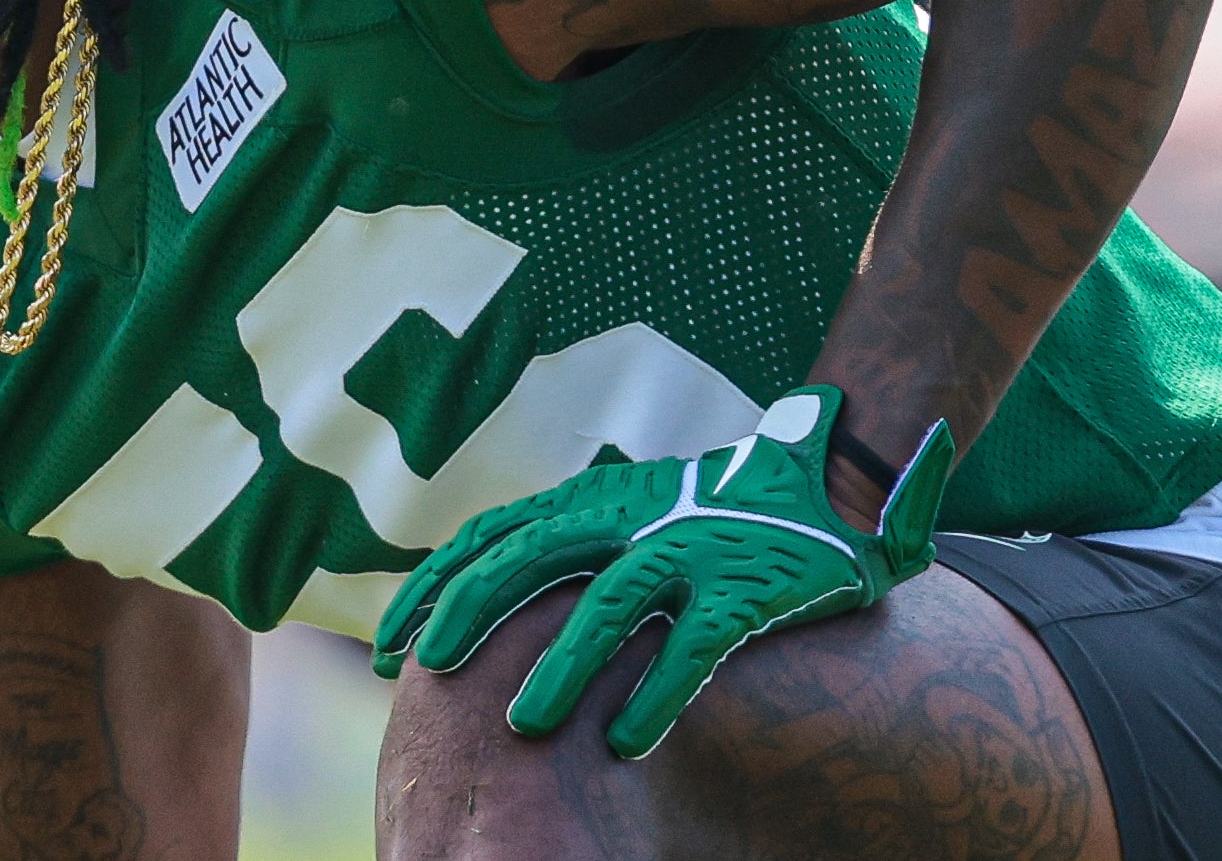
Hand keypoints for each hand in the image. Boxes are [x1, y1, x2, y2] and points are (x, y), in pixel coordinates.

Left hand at [372, 385, 951, 758]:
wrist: (831, 481)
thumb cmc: (718, 505)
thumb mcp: (630, 506)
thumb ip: (569, 538)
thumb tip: (487, 592)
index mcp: (595, 498)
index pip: (493, 534)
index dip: (435, 584)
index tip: (390, 641)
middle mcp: (633, 515)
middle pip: (531, 558)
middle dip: (471, 612)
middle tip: (426, 671)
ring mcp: (690, 547)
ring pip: (609, 605)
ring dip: (561, 665)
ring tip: (522, 726)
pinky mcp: (747, 586)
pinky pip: (695, 646)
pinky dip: (658, 692)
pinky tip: (627, 741)